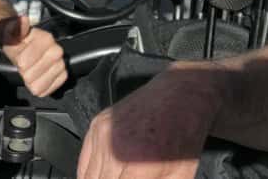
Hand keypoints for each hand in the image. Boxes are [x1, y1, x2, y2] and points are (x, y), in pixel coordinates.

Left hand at [1, 15, 67, 96]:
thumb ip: (15, 28)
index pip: (24, 62)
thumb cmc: (17, 41)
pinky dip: (39, 87)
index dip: (18, 62)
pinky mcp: (62, 76)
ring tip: (30, 71)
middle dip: (24, 72)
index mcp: (46, 38)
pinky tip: (36, 78)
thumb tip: (23, 20)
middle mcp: (57, 50)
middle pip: (31, 75)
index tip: (19, 56)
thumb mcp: (10, 33)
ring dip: (31, 81)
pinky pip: (47, 90)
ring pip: (39, 84)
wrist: (25, 47)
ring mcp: (61, 64)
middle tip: (25, 65)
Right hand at [78, 65, 216, 178]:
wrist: (180, 96)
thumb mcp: (180, 176)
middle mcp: (115, 150)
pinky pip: (83, 162)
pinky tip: (104, 176)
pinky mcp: (97, 125)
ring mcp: (102, 135)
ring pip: (88, 178)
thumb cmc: (184, 136)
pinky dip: (89, 175)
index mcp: (138, 166)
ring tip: (119, 176)